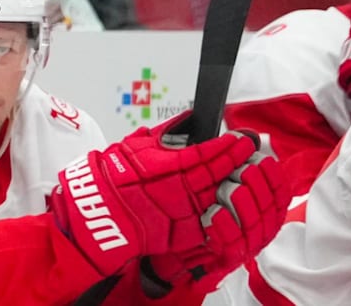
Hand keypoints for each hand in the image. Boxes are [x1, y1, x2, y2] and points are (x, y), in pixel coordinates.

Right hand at [50, 126, 257, 275]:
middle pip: (217, 173)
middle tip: (250, 151)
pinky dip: (221, 208)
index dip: (227, 146)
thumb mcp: (137, 145)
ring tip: (244, 173)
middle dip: (236, 161)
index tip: (241, 139)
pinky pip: (210, 218)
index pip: (208, 153)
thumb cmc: (113, 178)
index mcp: (169, 167)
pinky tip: (229, 199)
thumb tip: (188, 119)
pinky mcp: (185, 231)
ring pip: (218, 195)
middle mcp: (181, 190)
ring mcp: (185, 212)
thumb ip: (167, 132)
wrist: (100, 213)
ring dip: (233, 183)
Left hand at [142, 149, 289, 294]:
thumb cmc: (192, 204)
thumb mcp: (207, 177)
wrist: (169, 240)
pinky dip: (225, 228)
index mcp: (261, 207)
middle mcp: (258, 226)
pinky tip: (214, 213)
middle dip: (258, 186)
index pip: (279, 193)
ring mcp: (245, 244)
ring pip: (255, 226)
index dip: (274, 176)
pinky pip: (233, 246)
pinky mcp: (226, 258)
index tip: (262, 159)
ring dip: (244, 205)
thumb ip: (227, 159)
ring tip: (229, 188)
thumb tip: (244, 135)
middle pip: (271, 208)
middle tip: (243, 170)